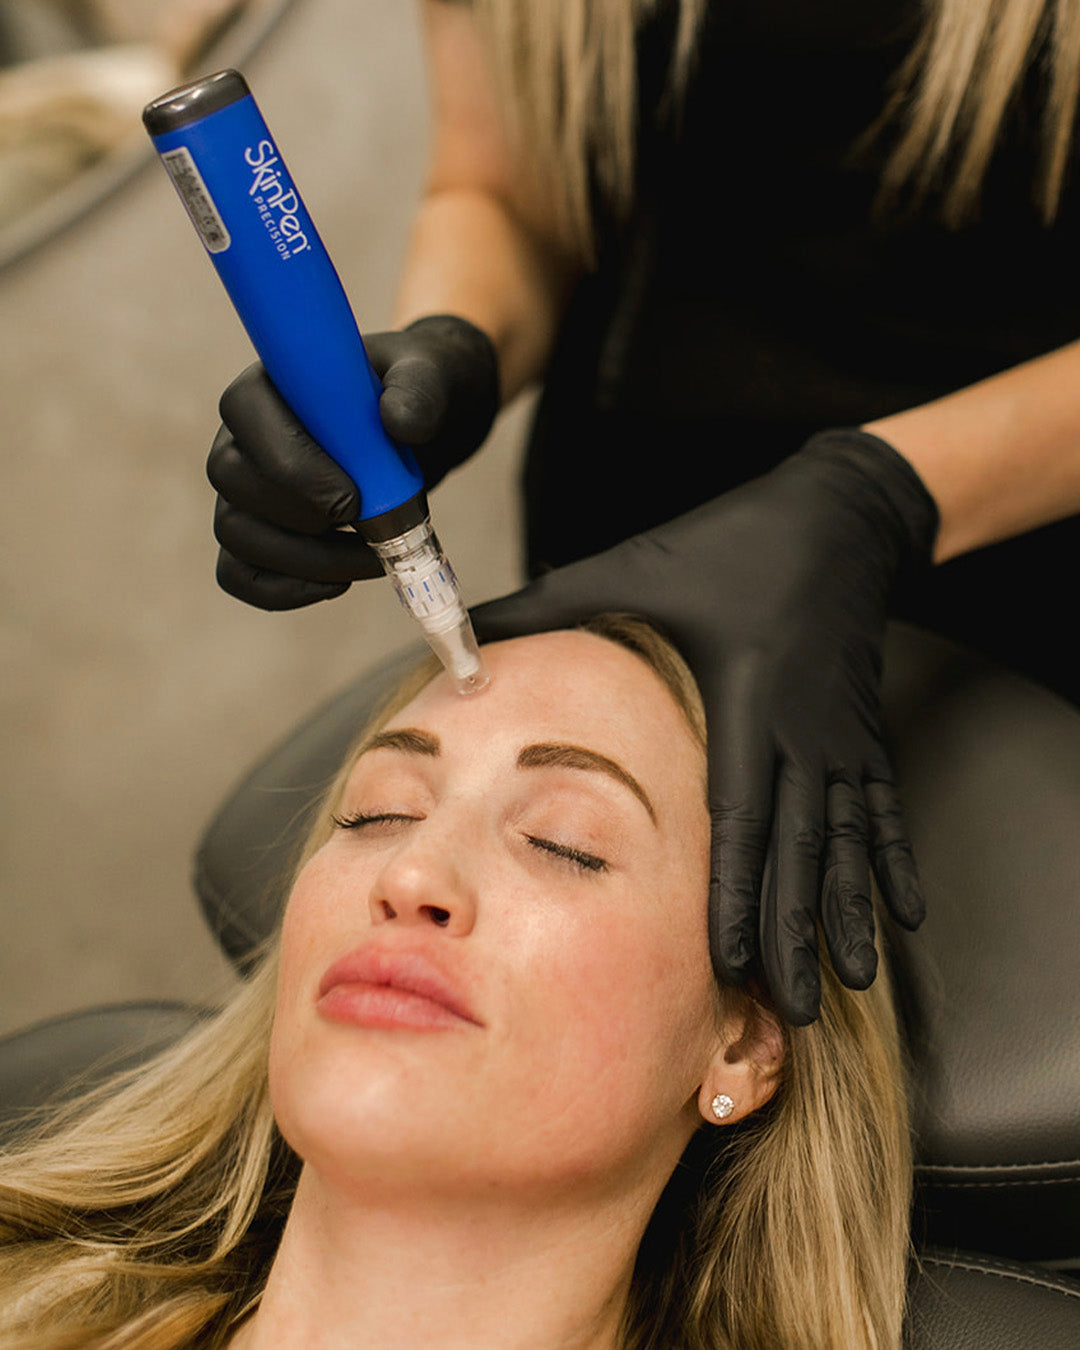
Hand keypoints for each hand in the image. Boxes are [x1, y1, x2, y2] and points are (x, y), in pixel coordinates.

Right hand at [207, 314, 498, 609]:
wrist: (415, 438)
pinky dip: (287, 591)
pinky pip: (241, 576)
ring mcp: (243, 492)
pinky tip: (340, 581)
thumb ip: (419, 390)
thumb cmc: (409, 400)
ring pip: (236, 534)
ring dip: (307, 561)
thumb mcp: (428, 379)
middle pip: (232, 479)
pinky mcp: (257, 537)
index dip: (291, 462)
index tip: (353, 496)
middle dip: (303, 515)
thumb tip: (399, 421)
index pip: (242, 409)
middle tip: (370, 525)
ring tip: (372, 558)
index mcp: (272, 384)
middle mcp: (242, 436)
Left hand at [474, 429, 938, 1023]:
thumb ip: (547, 607)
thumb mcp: (633, 569)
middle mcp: (801, 729)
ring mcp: (841, 735)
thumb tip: (460, 638)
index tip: (732, 960)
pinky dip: (890, 867)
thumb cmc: (732, 543)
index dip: (737, 891)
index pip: (739, 813)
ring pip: (844, 842)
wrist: (838, 512)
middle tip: (789, 1005)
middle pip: (797, 846)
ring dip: (844, 913)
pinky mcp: (864, 732)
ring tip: (843, 981)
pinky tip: (904, 917)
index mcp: (745, 697)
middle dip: (793, 930)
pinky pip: (882, 811)